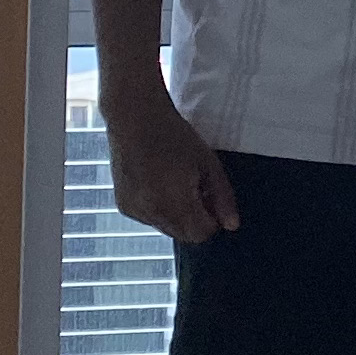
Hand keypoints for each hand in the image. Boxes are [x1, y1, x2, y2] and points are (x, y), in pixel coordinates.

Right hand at [106, 81, 237, 243]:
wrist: (135, 119)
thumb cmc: (175, 137)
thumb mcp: (208, 163)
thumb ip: (223, 197)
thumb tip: (232, 226)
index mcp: (174, 202)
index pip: (200, 234)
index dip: (212, 221)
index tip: (212, 200)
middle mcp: (151, 212)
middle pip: (183, 235)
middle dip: (195, 220)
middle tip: (196, 189)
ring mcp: (134, 211)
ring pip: (166, 229)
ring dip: (177, 216)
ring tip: (177, 183)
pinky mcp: (123, 206)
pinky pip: (149, 219)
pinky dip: (158, 209)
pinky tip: (158, 183)